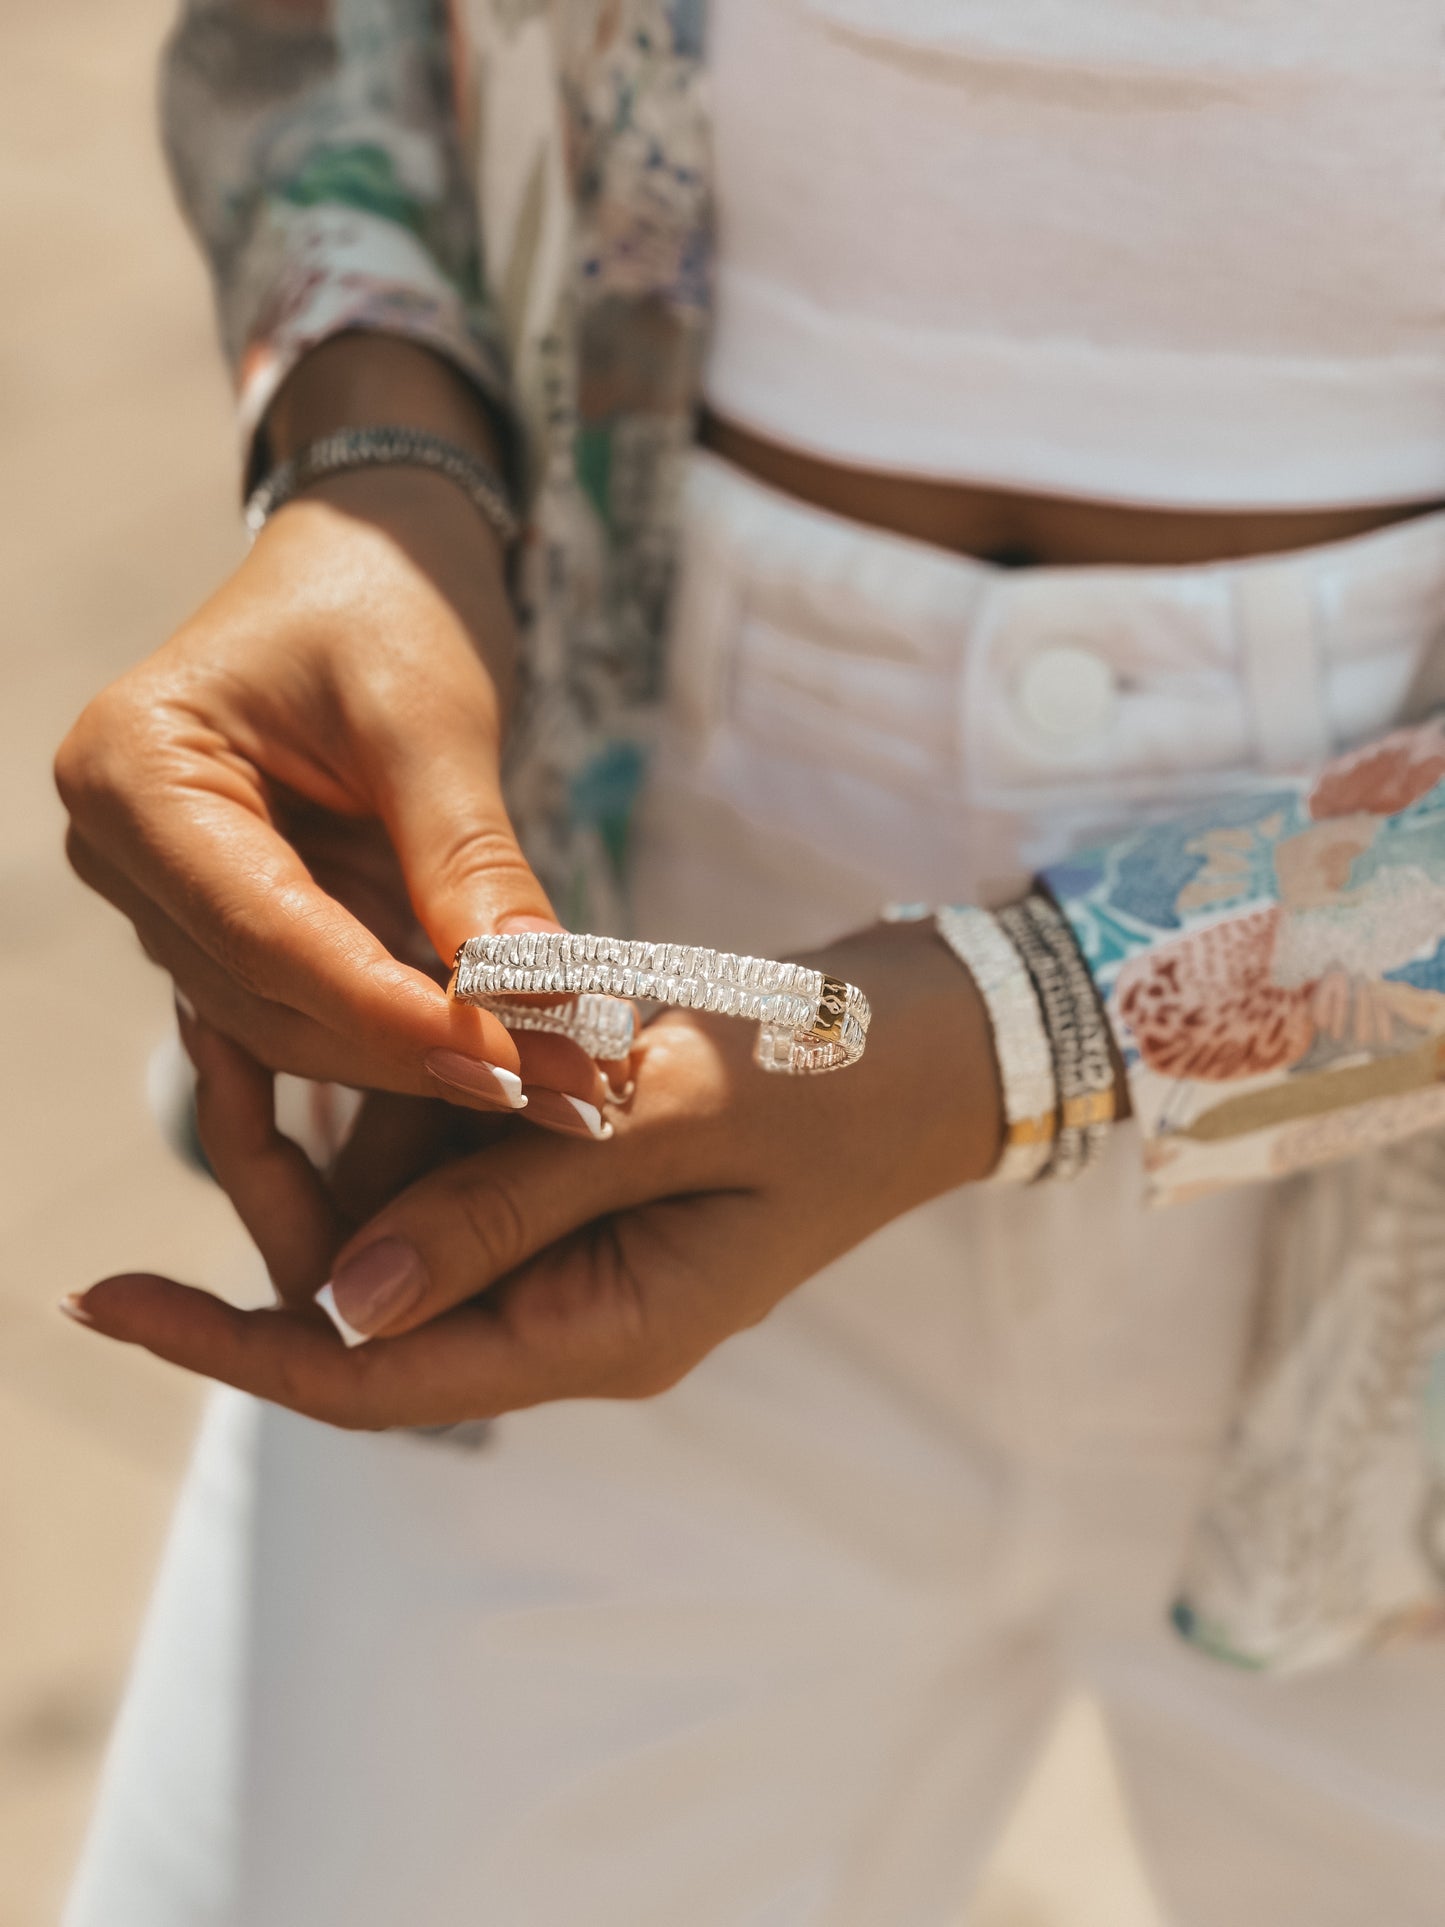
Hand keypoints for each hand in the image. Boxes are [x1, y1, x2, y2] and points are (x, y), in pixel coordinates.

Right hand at [55, 338, 606, 1124]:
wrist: (365, 562)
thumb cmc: (384, 600)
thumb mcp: (433, 719)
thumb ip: (469, 863)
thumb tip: (540, 998)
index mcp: (135, 772)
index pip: (265, 931)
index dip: (392, 1012)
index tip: (518, 1061)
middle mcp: (124, 848)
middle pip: (273, 998)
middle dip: (423, 1046)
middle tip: (573, 1084)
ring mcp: (169, 895)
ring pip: (294, 1023)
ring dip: (425, 1054)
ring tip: (566, 1071)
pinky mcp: (230, 920)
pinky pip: (315, 1002)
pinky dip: (410, 1027)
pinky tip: (512, 1046)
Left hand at [64, 922, 1004, 1425]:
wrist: (943, 1036)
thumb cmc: (832, 1072)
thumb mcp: (665, 1116)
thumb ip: (507, 1204)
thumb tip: (340, 1296)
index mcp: (604, 1332)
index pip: (375, 1379)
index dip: (230, 1347)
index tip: (101, 1300)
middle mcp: (578, 1313)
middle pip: (375, 1295)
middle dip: (286, 1185)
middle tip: (222, 1032)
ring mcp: (586, 1253)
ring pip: (412, 1219)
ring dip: (358, 1122)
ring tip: (319, 995)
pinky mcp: (593, 1191)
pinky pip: (468, 1164)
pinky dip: (422, 1096)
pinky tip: (414, 1005)